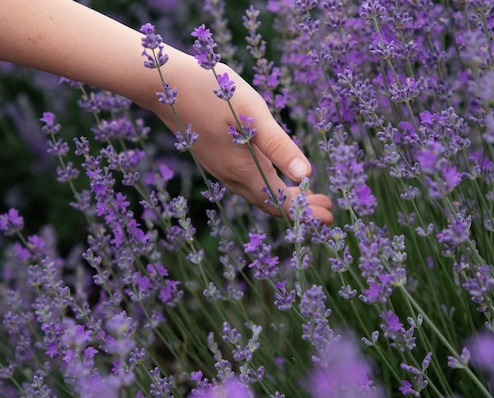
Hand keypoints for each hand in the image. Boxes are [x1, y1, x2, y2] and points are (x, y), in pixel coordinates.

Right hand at [152, 60, 333, 224]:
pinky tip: (274, 174)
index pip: (280, 203)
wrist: (164, 84)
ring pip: (257, 193)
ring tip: (307, 194)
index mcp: (243, 169)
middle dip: (299, 208)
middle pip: (270, 203)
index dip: (306, 213)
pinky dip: (267, 186)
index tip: (329, 217)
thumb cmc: (213, 93)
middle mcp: (230, 176)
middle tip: (325, 207)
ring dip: (283, 198)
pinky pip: (245, 182)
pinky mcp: (214, 158)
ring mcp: (219, 168)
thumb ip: (280, 147)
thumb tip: (306, 176)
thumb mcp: (254, 115)